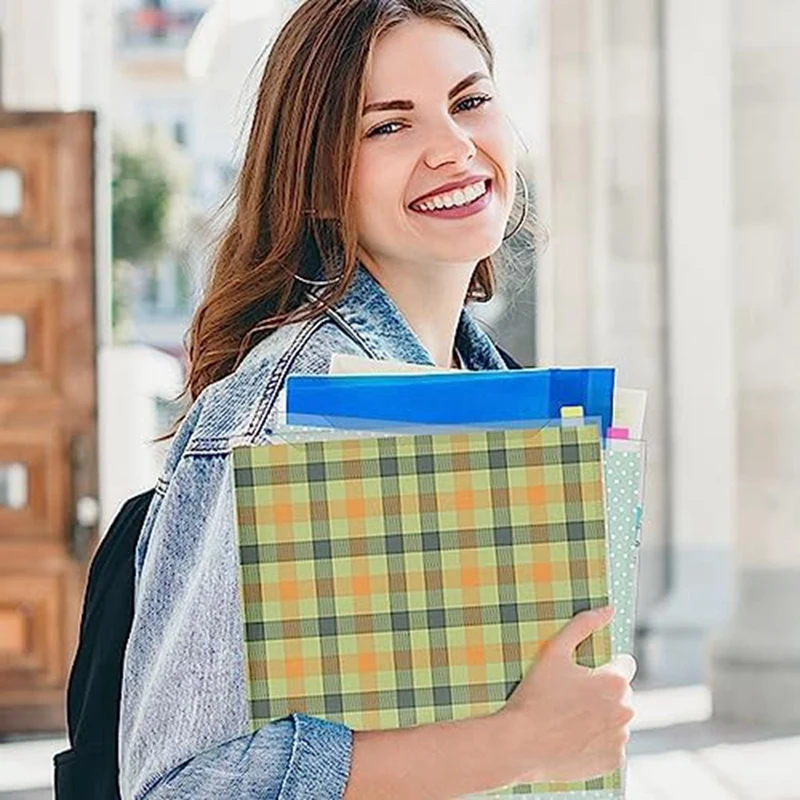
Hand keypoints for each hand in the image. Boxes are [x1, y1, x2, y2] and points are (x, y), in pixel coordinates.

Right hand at [497, 606, 635, 783]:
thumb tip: (608, 609)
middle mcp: (625, 711)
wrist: (520, 744)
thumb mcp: (554, 651)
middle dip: (602, 692)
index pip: (625, 664)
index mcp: (615, 682)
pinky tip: (575, 738)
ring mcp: (621, 739)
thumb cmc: (535, 695)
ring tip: (570, 719)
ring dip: (602, 717)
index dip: (603, 666)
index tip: (584, 675)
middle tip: (571, 698)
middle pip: (621, 694)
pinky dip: (599, 742)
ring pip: (617, 720)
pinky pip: (612, 746)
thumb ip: (583, 625)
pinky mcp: (613, 762)